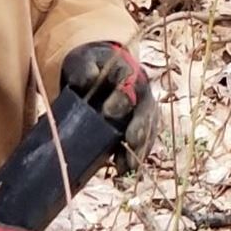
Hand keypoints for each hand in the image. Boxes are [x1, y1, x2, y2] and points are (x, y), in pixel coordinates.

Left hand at [60, 40, 158, 168]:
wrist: (96, 71)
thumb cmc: (88, 66)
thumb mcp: (81, 62)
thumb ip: (84, 68)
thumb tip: (88, 80)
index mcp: (129, 72)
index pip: (131, 83)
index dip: (121, 98)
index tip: (107, 112)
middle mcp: (142, 92)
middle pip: (147, 110)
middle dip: (139, 128)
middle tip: (130, 142)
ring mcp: (144, 109)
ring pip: (149, 129)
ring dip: (140, 148)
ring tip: (128, 166)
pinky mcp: (140, 126)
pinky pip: (144, 141)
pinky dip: (136, 155)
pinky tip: (125, 169)